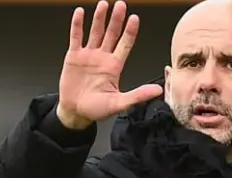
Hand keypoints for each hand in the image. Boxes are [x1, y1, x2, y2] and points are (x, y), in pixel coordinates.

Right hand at [57, 0, 162, 128]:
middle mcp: (102, 58)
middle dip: (116, 20)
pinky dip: (78, 25)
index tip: (134, 19)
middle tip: (121, 5)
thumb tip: (158, 91)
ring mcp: (88, 55)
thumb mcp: (119, 104)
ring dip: (99, 18)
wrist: (75, 112)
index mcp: (114, 67)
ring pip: (95, 32)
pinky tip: (81, 13)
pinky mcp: (74, 57)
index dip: (129, 32)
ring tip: (104, 4)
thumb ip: (138, 95)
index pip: (124, 45)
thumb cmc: (97, 109)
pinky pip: (76, 37)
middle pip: (111, 34)